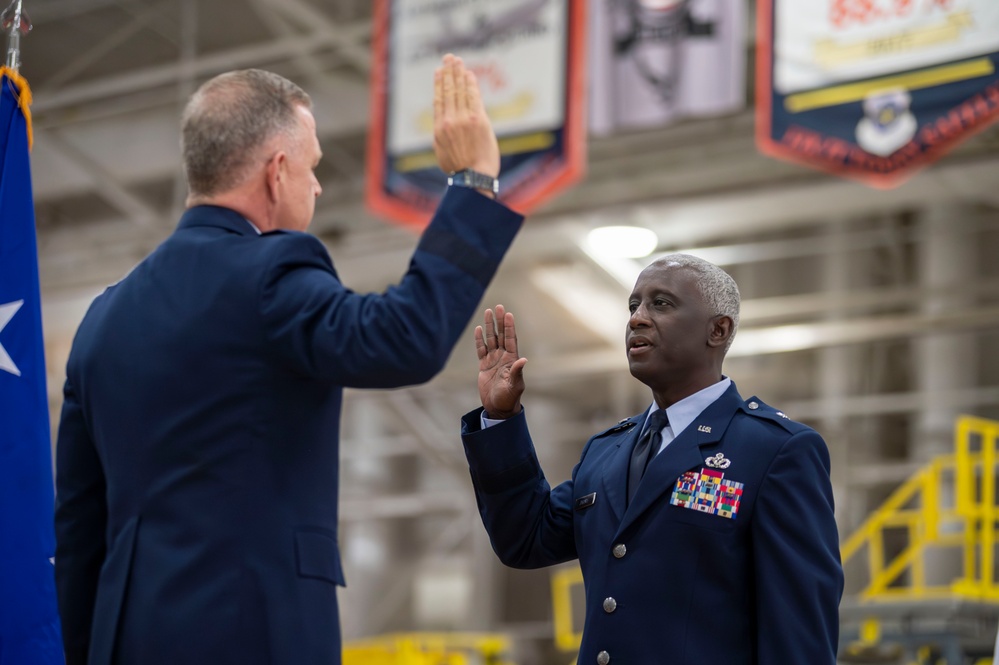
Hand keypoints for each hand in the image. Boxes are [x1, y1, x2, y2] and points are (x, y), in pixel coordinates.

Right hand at [433, 54, 500, 187]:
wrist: (473, 178)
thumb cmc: (459, 169)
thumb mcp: (442, 151)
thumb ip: (442, 132)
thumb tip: (443, 121)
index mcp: (439, 129)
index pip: (438, 99)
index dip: (439, 83)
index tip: (439, 71)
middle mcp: (449, 121)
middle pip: (448, 91)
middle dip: (449, 72)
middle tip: (449, 58)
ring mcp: (464, 119)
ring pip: (460, 91)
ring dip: (459, 73)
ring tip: (458, 61)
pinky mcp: (478, 120)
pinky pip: (473, 97)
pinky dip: (471, 84)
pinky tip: (469, 74)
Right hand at [475, 305, 526, 418]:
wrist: (498, 408)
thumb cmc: (509, 398)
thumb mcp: (514, 386)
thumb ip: (516, 372)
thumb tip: (523, 360)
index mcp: (512, 360)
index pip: (510, 339)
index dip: (509, 327)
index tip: (508, 314)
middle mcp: (503, 357)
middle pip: (501, 335)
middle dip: (499, 321)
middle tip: (498, 306)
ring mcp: (493, 360)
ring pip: (491, 339)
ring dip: (489, 327)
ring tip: (488, 312)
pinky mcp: (484, 366)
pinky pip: (481, 350)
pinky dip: (479, 340)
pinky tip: (478, 329)